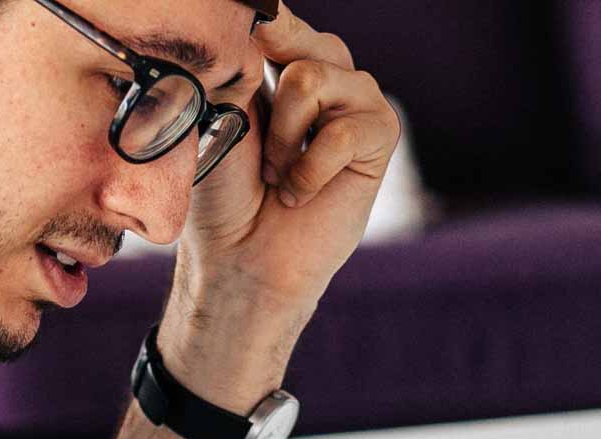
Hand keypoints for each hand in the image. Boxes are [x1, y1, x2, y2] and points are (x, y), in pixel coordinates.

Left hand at [159, 5, 398, 411]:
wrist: (243, 253)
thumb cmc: (223, 190)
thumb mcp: (220, 111)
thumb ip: (244, 60)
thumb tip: (260, 16)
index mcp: (281, 58)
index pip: (277, 18)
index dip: (265, 18)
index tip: (253, 17)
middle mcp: (324, 70)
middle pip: (298, 36)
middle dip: (265, 86)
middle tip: (253, 143)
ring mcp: (356, 99)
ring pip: (315, 76)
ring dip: (284, 134)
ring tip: (277, 172)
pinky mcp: (380, 134)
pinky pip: (344, 130)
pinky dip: (310, 168)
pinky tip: (299, 194)